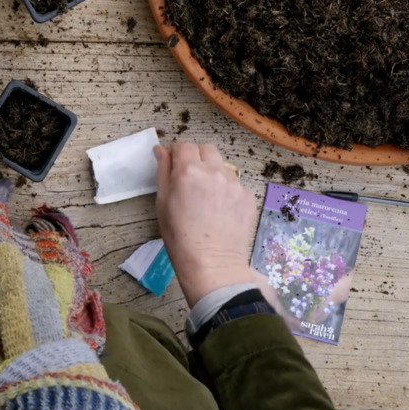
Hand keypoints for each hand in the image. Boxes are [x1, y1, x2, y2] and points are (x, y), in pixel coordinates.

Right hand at [154, 142, 257, 307]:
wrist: (212, 264)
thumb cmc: (179, 236)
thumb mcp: (162, 203)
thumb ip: (163, 171)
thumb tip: (161, 150)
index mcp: (188, 171)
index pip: (184, 145)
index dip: (177, 154)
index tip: (174, 167)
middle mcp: (214, 171)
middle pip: (206, 149)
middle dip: (197, 157)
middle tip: (190, 178)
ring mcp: (234, 183)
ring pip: (222, 165)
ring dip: (213, 172)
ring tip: (207, 197)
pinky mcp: (247, 197)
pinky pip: (235, 184)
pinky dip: (226, 189)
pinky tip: (220, 209)